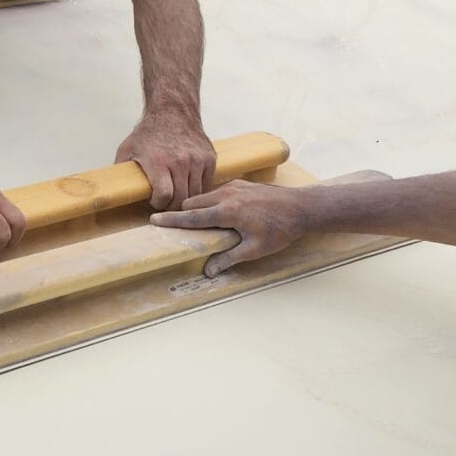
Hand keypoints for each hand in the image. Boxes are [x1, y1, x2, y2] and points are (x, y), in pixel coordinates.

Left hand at [117, 114, 217, 209]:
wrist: (173, 111)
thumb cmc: (149, 132)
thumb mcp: (127, 149)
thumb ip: (121, 170)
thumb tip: (112, 188)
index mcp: (159, 161)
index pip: (164, 195)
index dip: (158, 204)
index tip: (154, 201)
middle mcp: (180, 161)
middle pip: (181, 198)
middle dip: (172, 205)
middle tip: (165, 201)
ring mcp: (197, 160)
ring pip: (196, 194)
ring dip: (186, 198)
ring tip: (176, 194)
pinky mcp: (209, 158)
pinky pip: (207, 184)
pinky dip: (199, 188)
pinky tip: (188, 185)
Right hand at [150, 179, 309, 275]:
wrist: (302, 208)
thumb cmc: (280, 230)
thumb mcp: (254, 249)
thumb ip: (228, 258)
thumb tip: (208, 271)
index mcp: (228, 212)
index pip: (192, 217)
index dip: (172, 221)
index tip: (154, 221)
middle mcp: (227, 195)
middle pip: (193, 203)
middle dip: (183, 214)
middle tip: (176, 226)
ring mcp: (234, 187)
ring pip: (204, 196)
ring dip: (198, 207)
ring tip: (200, 222)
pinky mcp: (241, 184)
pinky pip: (217, 191)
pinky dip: (211, 201)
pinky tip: (220, 213)